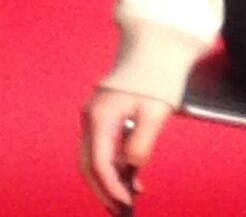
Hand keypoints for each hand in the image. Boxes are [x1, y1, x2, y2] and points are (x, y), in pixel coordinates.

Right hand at [79, 87, 173, 212]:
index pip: (100, 164)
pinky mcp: (104, 111)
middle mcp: (91, 117)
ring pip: (94, 155)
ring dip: (109, 176)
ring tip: (130, 193)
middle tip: (121, 207)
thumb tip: (133, 167)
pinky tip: (129, 170)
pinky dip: (113, 160)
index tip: (126, 203)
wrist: (155, 45)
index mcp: (100, 118)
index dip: (112, 187)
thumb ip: (141, 144)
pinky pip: (102, 143)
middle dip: (104, 188)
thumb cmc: (156, 75)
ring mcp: (95, 113)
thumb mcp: (153, 112)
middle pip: (90, 164)